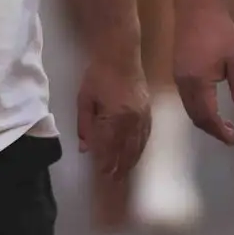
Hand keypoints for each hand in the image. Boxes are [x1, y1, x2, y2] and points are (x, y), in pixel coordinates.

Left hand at [77, 54, 150, 177]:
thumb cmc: (99, 74)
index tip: (102, 174)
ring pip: (139, 145)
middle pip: (127, 150)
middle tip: (114, 180)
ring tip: (124, 172)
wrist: (121, 54)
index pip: (110, 148)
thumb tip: (85, 149)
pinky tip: (136, 153)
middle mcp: (133, 120)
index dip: (106, 163)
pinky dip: (141, 147)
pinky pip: (146, 135)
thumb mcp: (85, 99)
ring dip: (131, 160)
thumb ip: (85, 126)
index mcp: (116, 117)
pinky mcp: (148, 110)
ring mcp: (143, 116)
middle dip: (120, 167)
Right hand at [174, 3, 233, 144]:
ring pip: (189, 108)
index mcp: (198, 83)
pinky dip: (198, 108)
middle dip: (212, 129)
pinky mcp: (178, 69)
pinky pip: (186, 98)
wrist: (196, 5)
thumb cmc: (219, 29)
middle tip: (231, 135)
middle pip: (196, 117)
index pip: (208, 117)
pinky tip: (211, 105)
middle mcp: (184, 84)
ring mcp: (178, 76)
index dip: (221, 132)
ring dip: (205, 119)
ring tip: (223, 123)